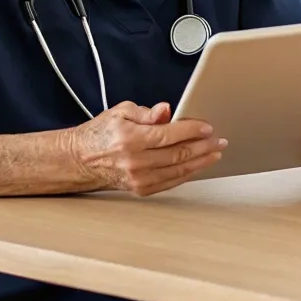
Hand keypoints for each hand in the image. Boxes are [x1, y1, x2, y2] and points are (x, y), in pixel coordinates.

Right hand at [71, 101, 223, 196]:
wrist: (81, 160)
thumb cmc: (101, 134)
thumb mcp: (121, 112)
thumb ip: (147, 112)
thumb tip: (165, 110)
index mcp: (130, 139)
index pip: (170, 134)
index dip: (193, 130)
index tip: (207, 127)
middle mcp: (135, 161)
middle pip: (178, 154)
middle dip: (203, 146)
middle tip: (219, 141)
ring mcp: (138, 178)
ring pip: (178, 170)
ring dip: (201, 161)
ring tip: (214, 153)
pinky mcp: (140, 189)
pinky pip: (171, 182)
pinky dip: (187, 173)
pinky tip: (198, 165)